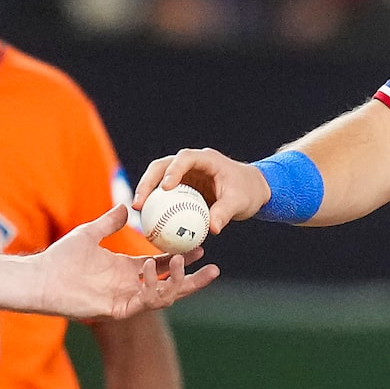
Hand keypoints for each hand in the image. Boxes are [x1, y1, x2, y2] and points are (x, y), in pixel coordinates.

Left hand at [0, 205, 216, 320]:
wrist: (41, 278)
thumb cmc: (60, 257)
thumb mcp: (89, 233)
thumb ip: (109, 222)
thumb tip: (125, 206)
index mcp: (126, 270)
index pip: (163, 266)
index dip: (182, 257)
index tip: (199, 246)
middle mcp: (130, 286)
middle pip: (171, 286)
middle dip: (194, 280)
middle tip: (214, 269)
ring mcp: (125, 299)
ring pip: (163, 297)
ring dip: (177, 281)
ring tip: (182, 261)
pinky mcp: (117, 310)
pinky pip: (143, 301)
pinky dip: (152, 285)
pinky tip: (150, 266)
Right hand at [133, 147, 269, 231]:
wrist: (250, 191)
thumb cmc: (248, 192)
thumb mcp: (240, 202)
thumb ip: (225, 212)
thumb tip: (212, 229)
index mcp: (206, 159)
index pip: (185, 158)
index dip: (173, 170)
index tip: (166, 188)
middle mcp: (191, 163)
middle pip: (162, 166)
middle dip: (148, 182)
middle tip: (140, 204)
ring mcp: (184, 174)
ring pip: (158, 179)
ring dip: (146, 193)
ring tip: (139, 212)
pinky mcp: (181, 187)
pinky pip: (165, 195)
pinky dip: (157, 205)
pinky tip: (149, 222)